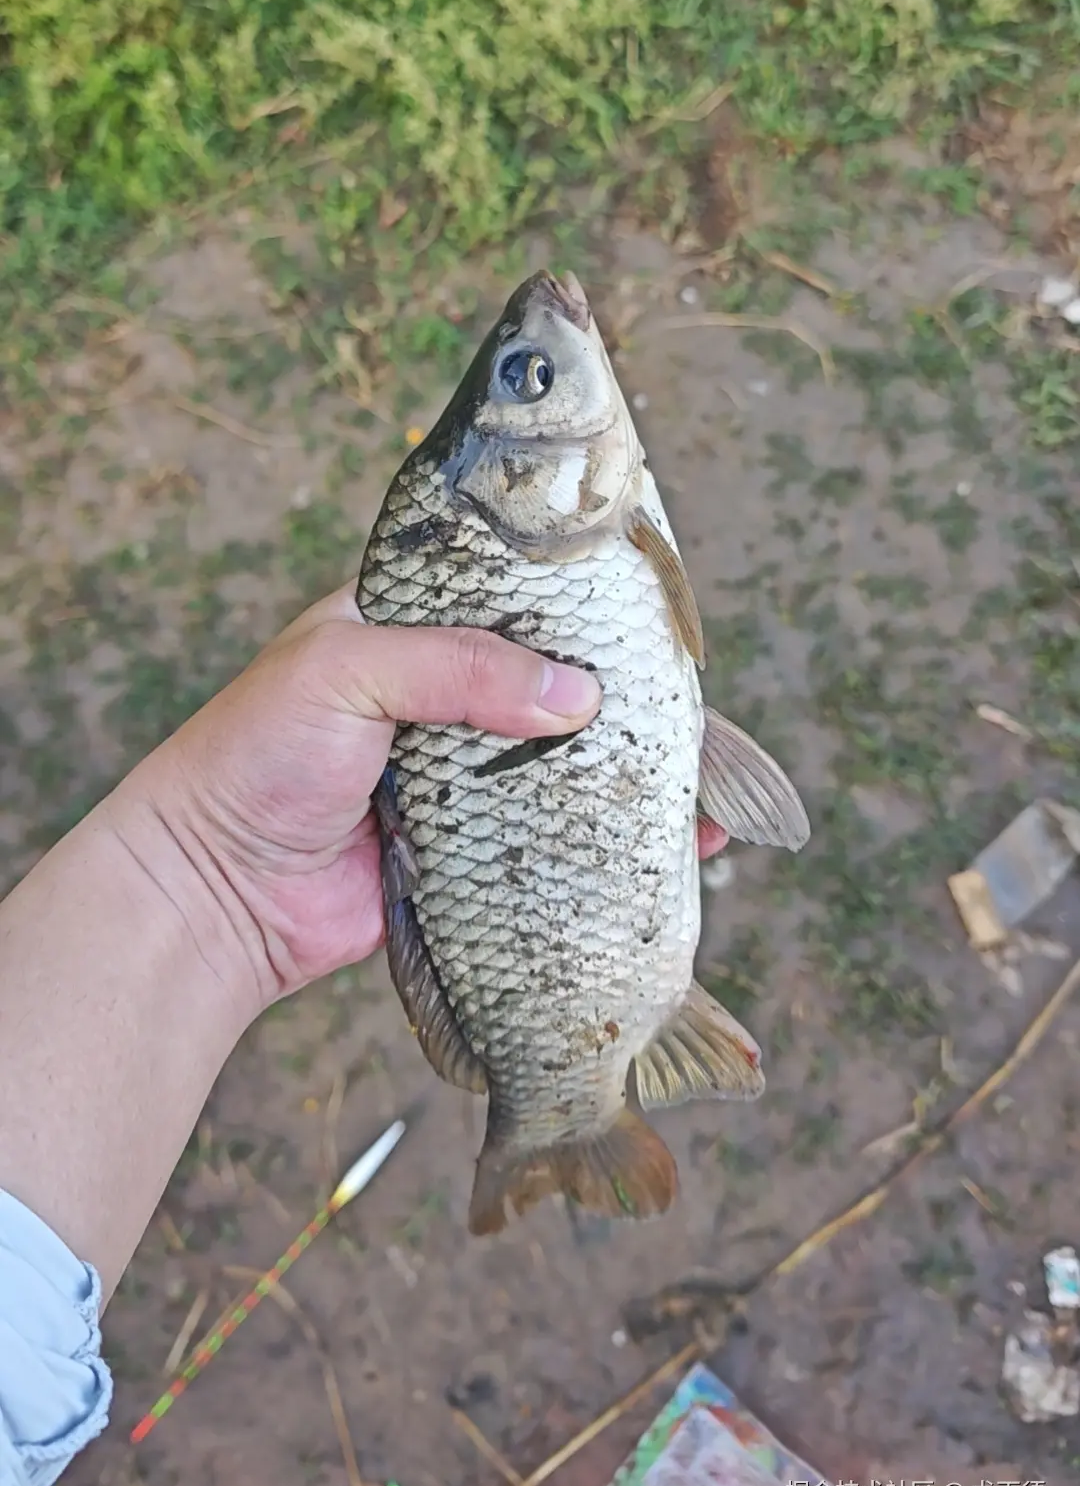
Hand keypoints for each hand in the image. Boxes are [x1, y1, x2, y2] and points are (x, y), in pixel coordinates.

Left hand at [112, 586, 727, 1016]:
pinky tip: (687, 842)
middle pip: (557, 677)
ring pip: (569, 758)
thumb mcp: (346, 673)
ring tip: (704, 772)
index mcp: (409, 622)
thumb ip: (459, 668)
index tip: (651, 604)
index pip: (512, 591)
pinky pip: (560, 835)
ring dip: (633, 766)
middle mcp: (445, 691)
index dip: (579, 596)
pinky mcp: (478, 847)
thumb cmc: (255, 758)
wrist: (214, 895)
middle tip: (690, 697)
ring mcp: (465, 772)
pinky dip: (619, 838)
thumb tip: (577, 695)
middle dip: (625, 689)